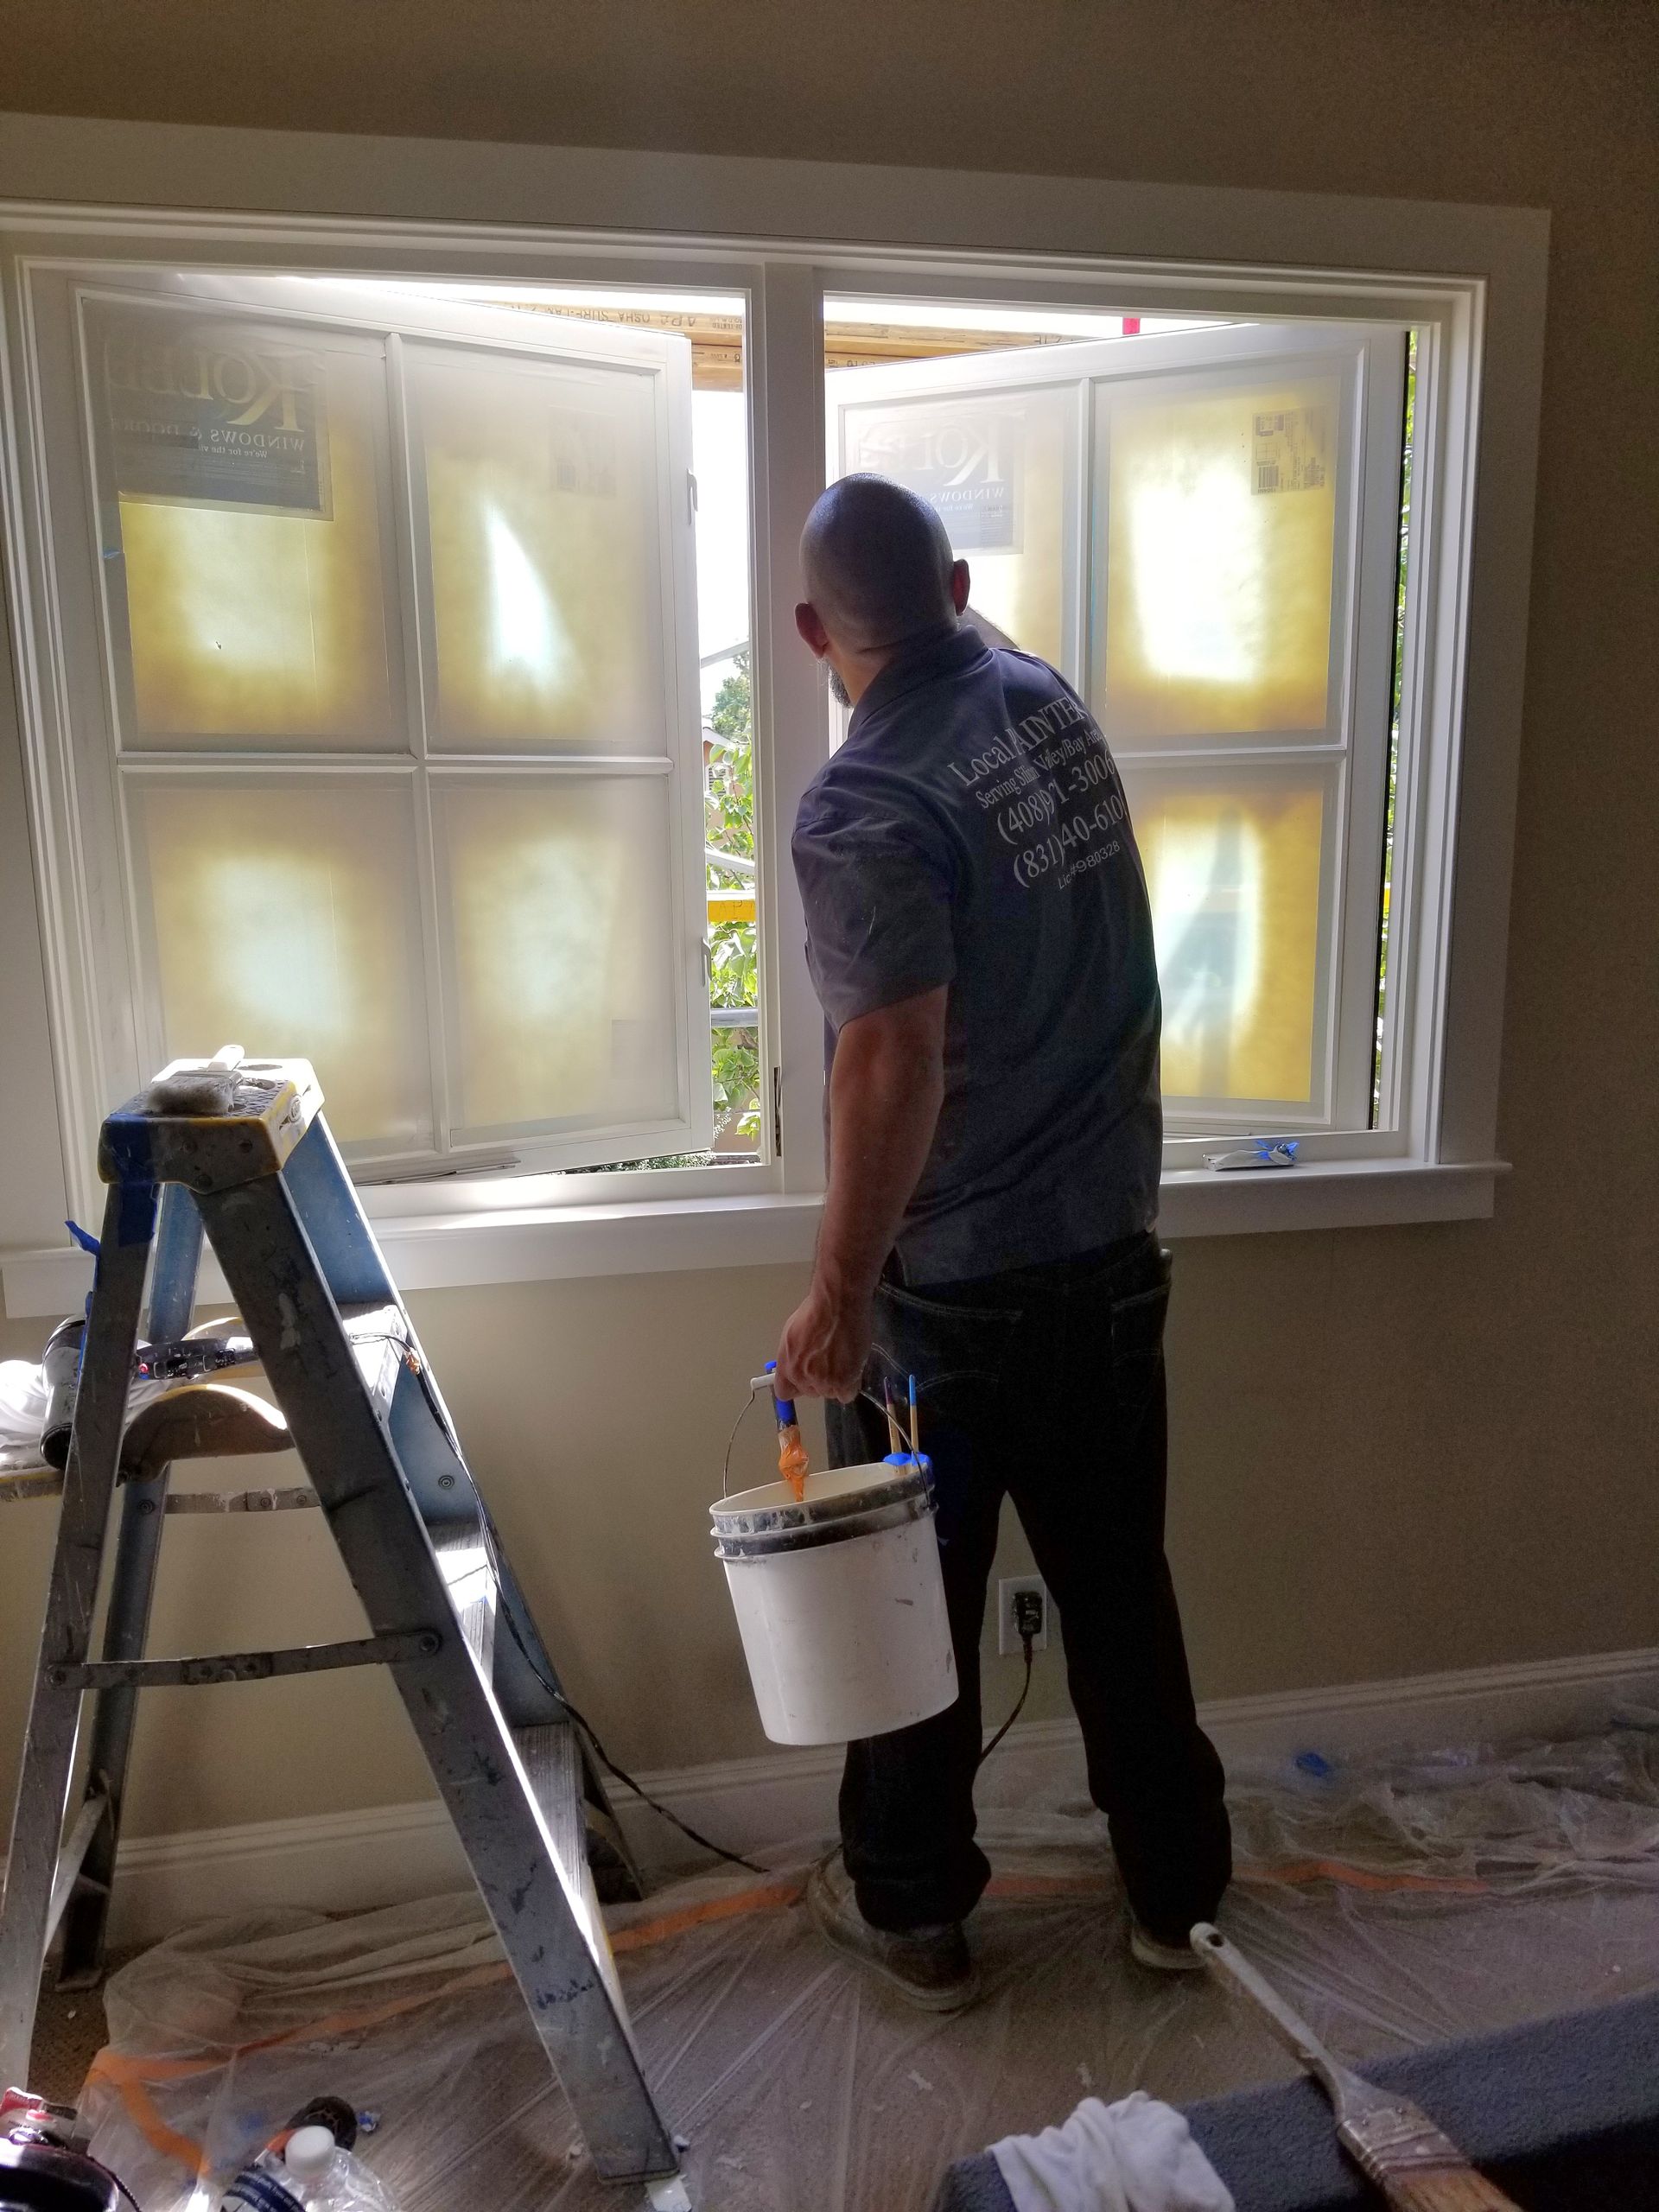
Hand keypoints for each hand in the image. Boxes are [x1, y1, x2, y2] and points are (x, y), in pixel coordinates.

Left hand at [775, 1277, 872, 1402]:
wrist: (838, 1305)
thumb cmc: (816, 1310)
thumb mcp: (792, 1332)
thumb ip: (793, 1354)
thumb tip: (798, 1363)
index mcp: (787, 1365)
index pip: (784, 1392)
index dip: (795, 1387)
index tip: (804, 1379)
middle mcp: (802, 1377)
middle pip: (810, 1392)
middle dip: (818, 1381)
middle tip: (829, 1362)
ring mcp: (823, 1381)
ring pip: (829, 1393)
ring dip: (836, 1382)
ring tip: (843, 1361)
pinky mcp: (844, 1381)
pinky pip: (847, 1395)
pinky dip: (850, 1385)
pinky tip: (852, 1369)